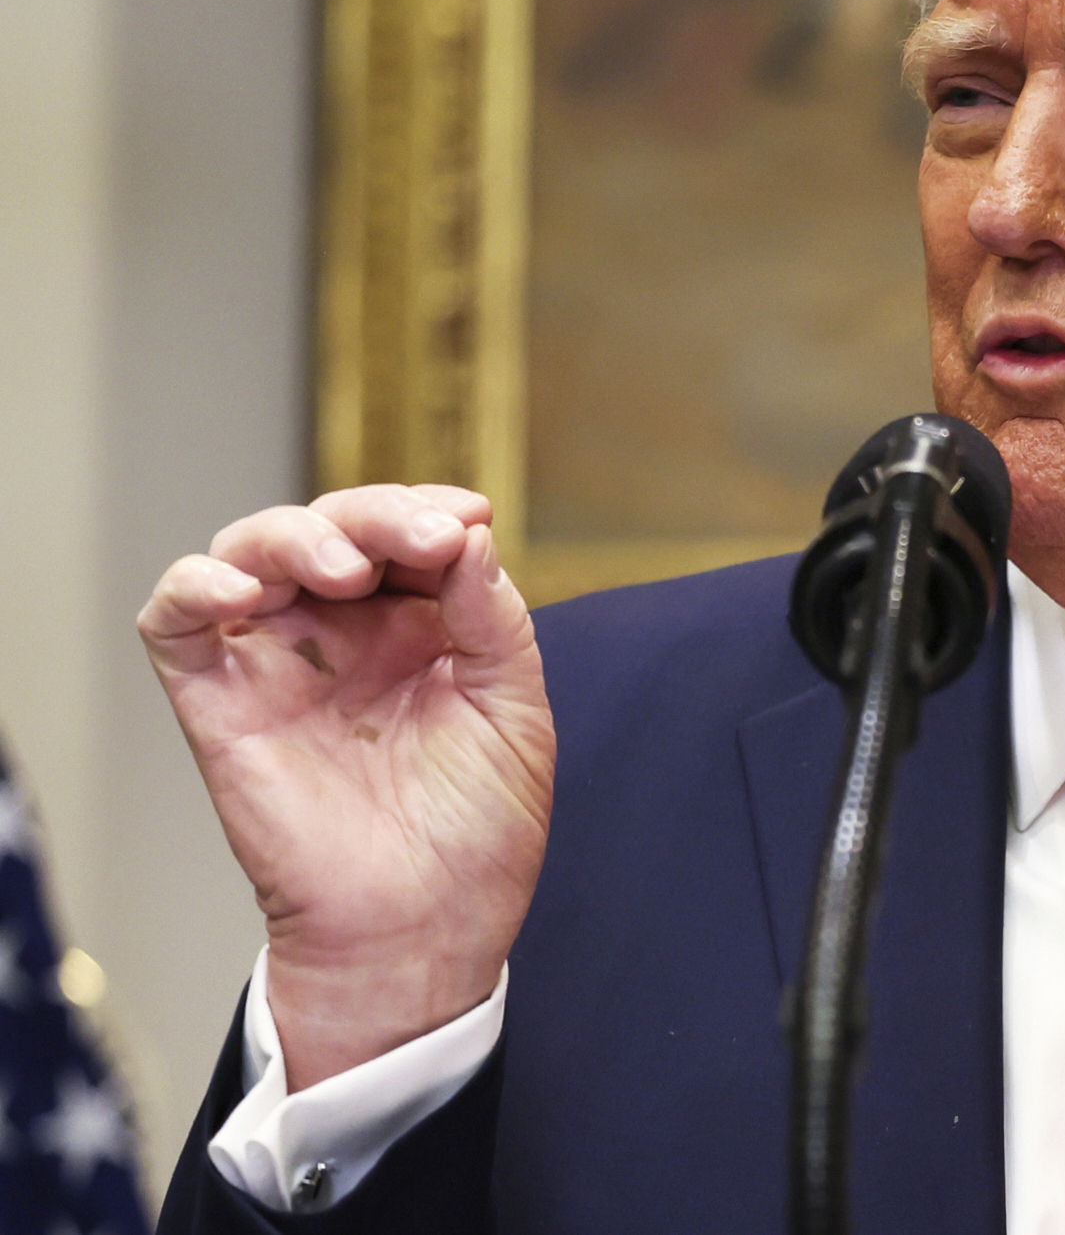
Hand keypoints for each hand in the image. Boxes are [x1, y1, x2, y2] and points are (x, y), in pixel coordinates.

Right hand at [138, 485, 554, 1089]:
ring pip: (252, 550)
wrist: (426, 929)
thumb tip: (470, 531)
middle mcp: (344, 634)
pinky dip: (195, 585)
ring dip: (296, 535)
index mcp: (418, 626)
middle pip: (333, 526)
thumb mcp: (513, 707)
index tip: (468, 519)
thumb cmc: (477, 832)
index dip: (429, 509)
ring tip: (346, 568)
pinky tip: (245, 589)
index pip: (405, 533)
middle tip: (424, 538)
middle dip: (376, 514)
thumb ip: (493, 616)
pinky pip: (176, 623)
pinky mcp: (220, 703)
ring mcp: (280, 663)